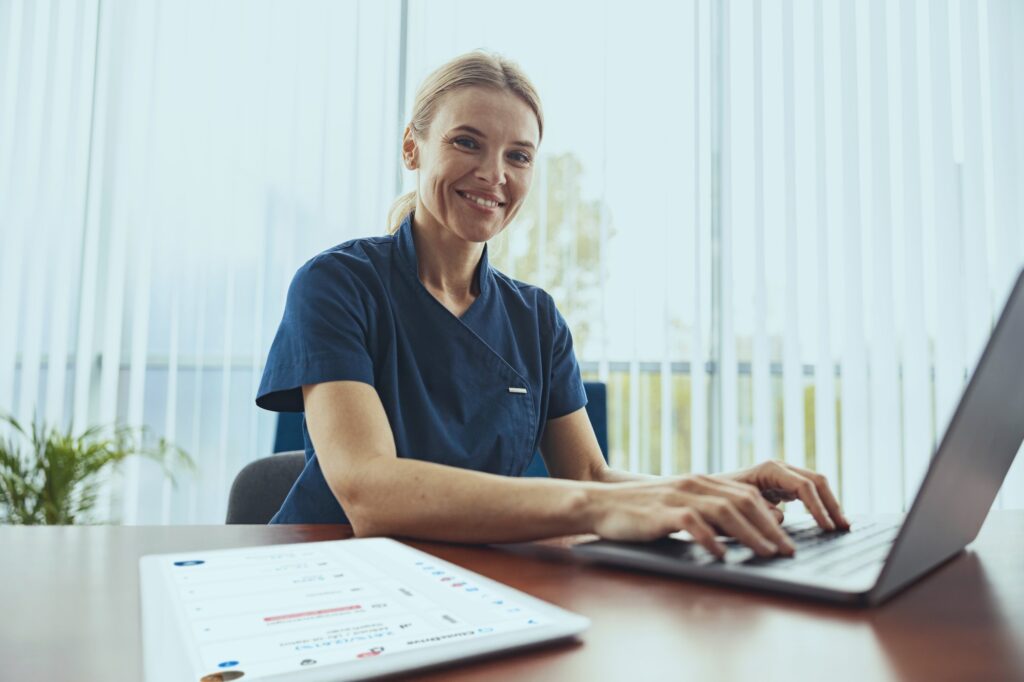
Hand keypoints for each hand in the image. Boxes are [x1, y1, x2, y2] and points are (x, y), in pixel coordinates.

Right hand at [589, 474, 801, 558]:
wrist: (600, 504)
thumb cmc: (641, 512)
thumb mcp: (681, 509)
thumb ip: (710, 516)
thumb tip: (746, 531)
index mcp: (701, 482)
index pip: (747, 495)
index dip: (771, 517)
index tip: (787, 540)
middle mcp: (693, 485)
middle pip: (743, 502)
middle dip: (769, 528)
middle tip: (787, 551)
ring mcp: (677, 496)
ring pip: (724, 511)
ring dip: (750, 534)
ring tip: (766, 554)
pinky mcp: (660, 512)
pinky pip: (692, 523)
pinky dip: (710, 539)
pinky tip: (721, 555)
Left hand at [718, 460, 849, 531]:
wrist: (703, 494)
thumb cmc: (716, 500)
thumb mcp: (736, 507)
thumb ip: (759, 512)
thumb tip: (781, 518)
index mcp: (770, 469)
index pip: (804, 486)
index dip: (818, 508)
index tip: (828, 528)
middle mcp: (780, 468)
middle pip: (817, 481)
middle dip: (832, 505)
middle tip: (844, 529)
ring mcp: (783, 475)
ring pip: (816, 486)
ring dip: (830, 505)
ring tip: (842, 527)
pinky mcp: (783, 486)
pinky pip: (809, 493)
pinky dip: (821, 506)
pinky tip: (827, 523)